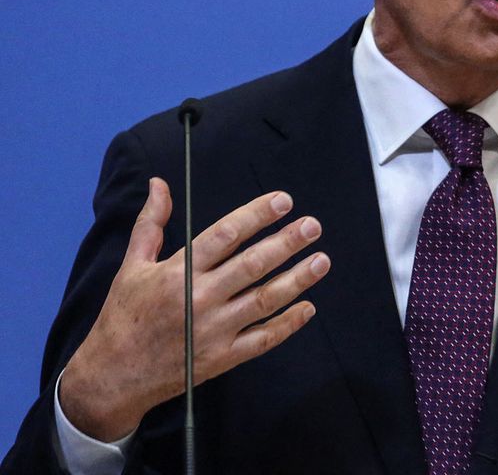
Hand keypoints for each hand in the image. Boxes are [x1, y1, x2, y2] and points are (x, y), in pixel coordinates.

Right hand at [59, 178, 329, 441]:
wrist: (112, 376)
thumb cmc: (124, 315)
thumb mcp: (132, 266)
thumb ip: (150, 223)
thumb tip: (160, 183)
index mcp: (177, 272)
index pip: (225, 234)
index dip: (257, 215)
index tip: (283, 201)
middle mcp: (198, 299)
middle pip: (252, 264)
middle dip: (286, 243)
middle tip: (313, 225)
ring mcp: (213, 330)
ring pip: (264, 300)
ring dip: (297, 279)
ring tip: (321, 260)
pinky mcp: (222, 357)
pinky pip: (263, 338)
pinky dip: (288, 324)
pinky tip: (309, 307)